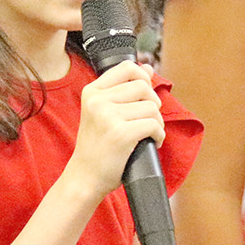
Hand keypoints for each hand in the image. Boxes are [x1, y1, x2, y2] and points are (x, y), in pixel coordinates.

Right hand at [66, 60, 164, 197]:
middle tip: (147, 119)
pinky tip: (151, 142)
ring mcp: (108, 116)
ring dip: (157, 122)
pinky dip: (159, 135)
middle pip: (143, 86)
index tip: (145, 94)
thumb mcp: (103, 112)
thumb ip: (124, 88)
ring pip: (151, 107)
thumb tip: (148, 67)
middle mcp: (97, 100)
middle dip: (153, 103)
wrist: (85, 177)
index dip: (143, 77)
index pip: (127, 67)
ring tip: (147, 133)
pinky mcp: (121, 133)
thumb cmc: (97, 146)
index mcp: (92, 92)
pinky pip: (154, 125)